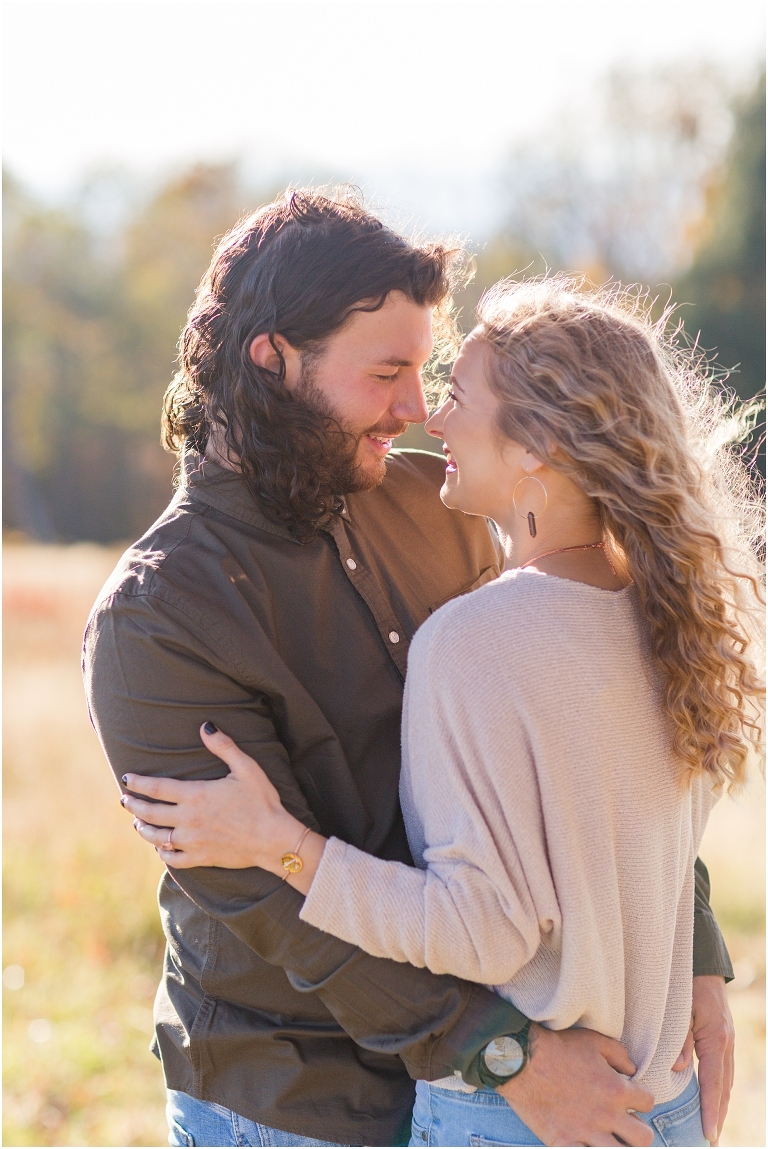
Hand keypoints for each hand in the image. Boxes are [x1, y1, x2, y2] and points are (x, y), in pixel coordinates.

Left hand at [121, 724, 324, 887]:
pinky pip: (172, 859)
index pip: (156, 788)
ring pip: (156, 837)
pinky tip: (160, 848)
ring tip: (137, 823)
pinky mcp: (200, 858)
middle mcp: (188, 819)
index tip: (126, 779)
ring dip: (143, 829)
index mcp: (196, 795)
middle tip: (124, 800)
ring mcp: (192, 841)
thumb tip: (205, 726)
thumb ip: (224, 746)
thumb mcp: (246, 768)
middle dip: (133, 805)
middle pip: (149, 813)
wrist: (274, 839)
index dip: (138, 783)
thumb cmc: (262, 801)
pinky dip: (162, 852)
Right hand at [497, 1024, 653, 1146]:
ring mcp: (586, 1133)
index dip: (641, 1099)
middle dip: (638, 1130)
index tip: (630, 1098)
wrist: (522, 1059)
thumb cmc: (558, 1046)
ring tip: (609, 1139)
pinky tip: (586, 1145)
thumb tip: (631, 1071)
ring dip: (618, 1146)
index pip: (648, 1102)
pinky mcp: (564, 1144)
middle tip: (623, 1124)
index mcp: (616, 1089)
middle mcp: (606, 1115)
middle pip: (643, 1138)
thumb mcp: (594, 1040)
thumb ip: (620, 1055)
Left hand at [672, 975, 733, 1144]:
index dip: (711, 1110)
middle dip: (718, 1115)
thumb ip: (679, 1039)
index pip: (713, 1083)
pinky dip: (720, 1088)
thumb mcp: (679, 1008)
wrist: (702, 963)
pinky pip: (724, 1070)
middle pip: (723, 1088)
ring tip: (713, 1127)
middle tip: (711, 1140)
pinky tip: (714, 1099)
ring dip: (720, 1105)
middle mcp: (726, 1043)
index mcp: (716, 1038)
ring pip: (726, 1081)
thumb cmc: (686, 983)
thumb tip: (677, 1070)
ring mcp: (728, 1041)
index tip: (709, 1134)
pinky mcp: (724, 1038)